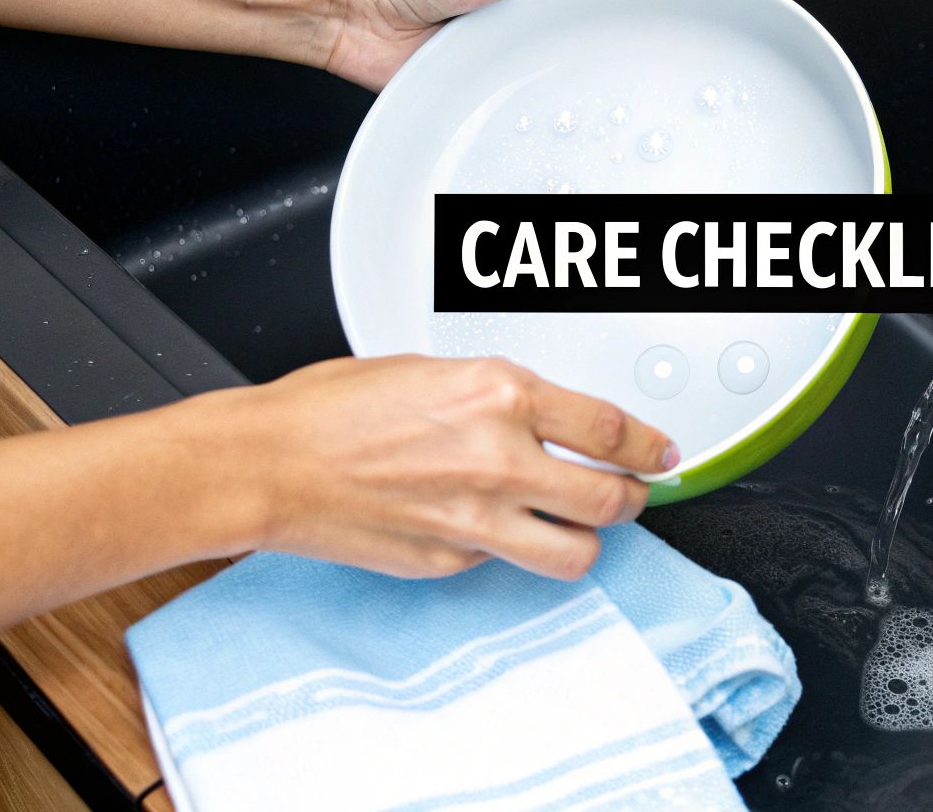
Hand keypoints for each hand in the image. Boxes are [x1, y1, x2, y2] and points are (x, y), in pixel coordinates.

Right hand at [214, 355, 675, 579]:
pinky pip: (506, 563)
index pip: (610, 429)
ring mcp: (478, 520)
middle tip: (632, 491)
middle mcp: (499, 459)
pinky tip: (488, 527)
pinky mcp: (452, 561)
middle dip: (634, 497)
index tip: (661, 452)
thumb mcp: (435, 370)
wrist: (271, 462)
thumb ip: (501, 397)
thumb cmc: (333, 408)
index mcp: (501, 395)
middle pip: (612, 498)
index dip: (649, 445)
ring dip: (587, 537)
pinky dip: (509, 549)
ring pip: (576, 551)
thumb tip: (547, 417)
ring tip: (577, 523)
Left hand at [321, 0, 650, 89]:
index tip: (651, 17)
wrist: (351, 14)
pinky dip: (519, 113)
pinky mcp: (473, 91)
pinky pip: (508, 108)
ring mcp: (493, 56)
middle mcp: (512, 16)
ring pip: (543, 79)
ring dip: (554, 88)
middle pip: (570, 40)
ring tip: (580, 100)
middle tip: (622, 70)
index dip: (618, 1)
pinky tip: (534, 117)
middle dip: (592, 56)